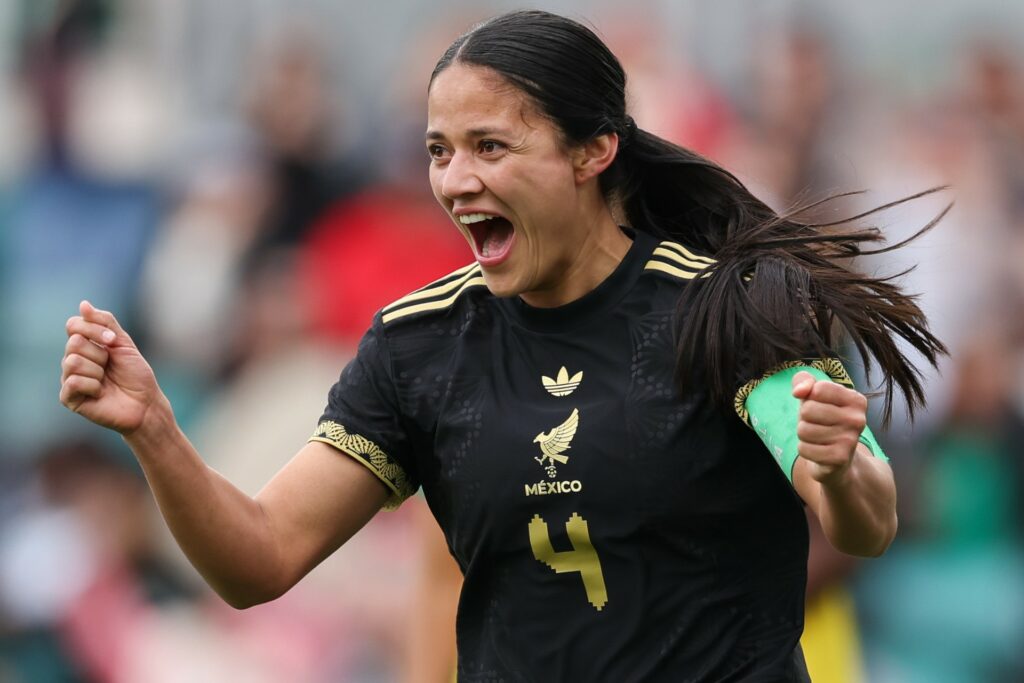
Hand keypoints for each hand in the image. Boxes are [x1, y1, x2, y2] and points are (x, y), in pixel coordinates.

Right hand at [60, 301, 162, 434]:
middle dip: (100, 354)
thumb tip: (83, 304)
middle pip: (74, 343)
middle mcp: (73, 360)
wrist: (146, 403)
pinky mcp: (69, 398)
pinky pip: (74, 382)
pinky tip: (100, 392)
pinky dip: (93, 385)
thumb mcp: (123, 343)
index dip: (94, 330)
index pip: (73, 325)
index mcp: (84, 346)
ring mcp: (69, 379)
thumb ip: (105, 322)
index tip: (113, 341)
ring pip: (73, 361)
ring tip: (106, 381)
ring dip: (98, 370)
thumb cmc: (136, 374)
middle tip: (110, 367)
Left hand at [791, 370, 867, 483]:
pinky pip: (803, 448)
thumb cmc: (823, 420)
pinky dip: (805, 449)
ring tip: (818, 438)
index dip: (809, 397)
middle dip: (804, 418)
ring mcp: (850, 440)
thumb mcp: (813, 395)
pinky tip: (818, 451)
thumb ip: (803, 381)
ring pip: (803, 430)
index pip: (818, 388)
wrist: (838, 459)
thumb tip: (798, 391)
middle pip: (807, 410)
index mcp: (856, 399)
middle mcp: (858, 419)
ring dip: (804, 435)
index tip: (820, 406)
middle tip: (817, 425)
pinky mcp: (839, 458)